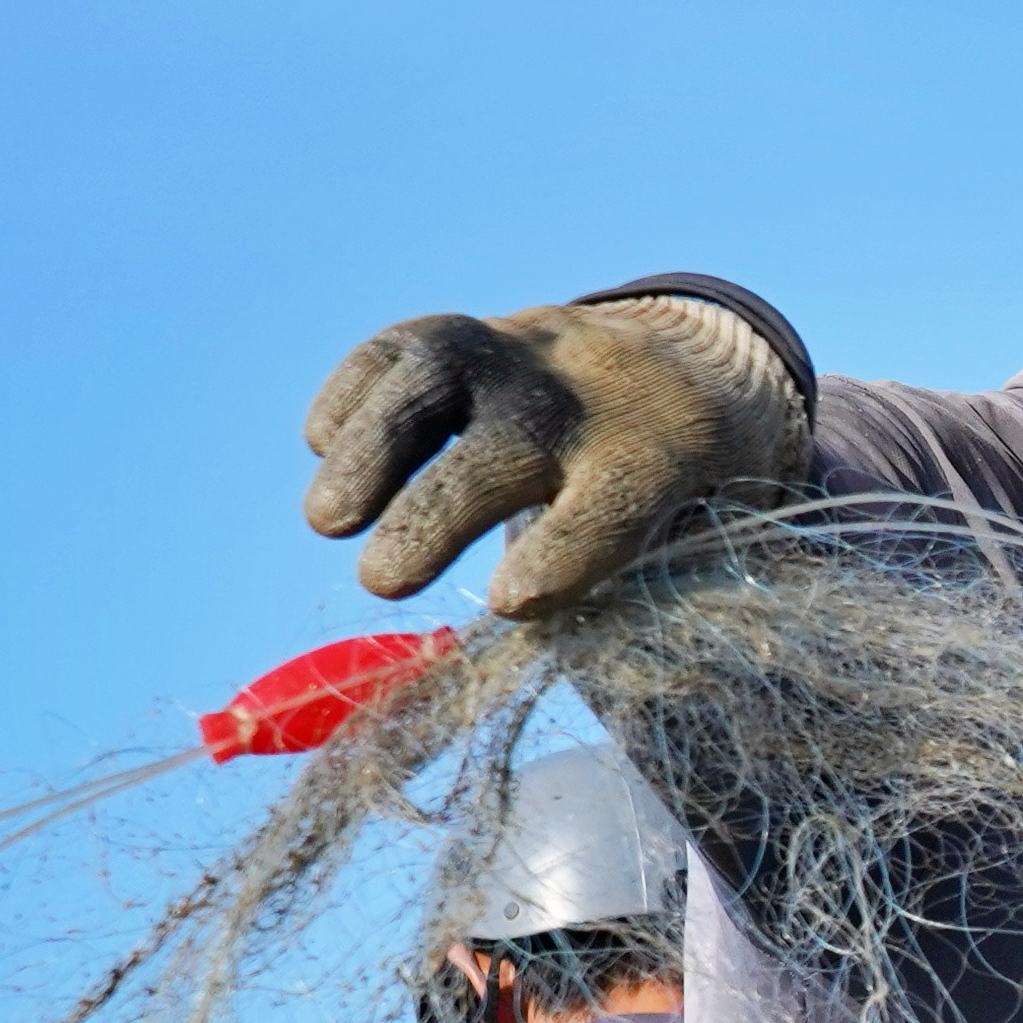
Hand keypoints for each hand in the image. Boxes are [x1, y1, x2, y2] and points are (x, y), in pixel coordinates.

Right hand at [302, 297, 809, 619]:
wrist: (674, 375)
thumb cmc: (676, 500)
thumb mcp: (697, 549)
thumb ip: (650, 611)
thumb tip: (545, 686)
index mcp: (661, 460)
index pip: (615, 504)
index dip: (564, 551)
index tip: (510, 604)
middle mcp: (584, 397)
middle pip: (506, 449)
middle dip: (438, 514)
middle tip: (383, 582)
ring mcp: (513, 354)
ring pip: (436, 378)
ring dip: (375, 448)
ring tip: (328, 522)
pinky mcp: (454, 336)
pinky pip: (393, 352)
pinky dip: (354, 395)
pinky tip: (325, 446)